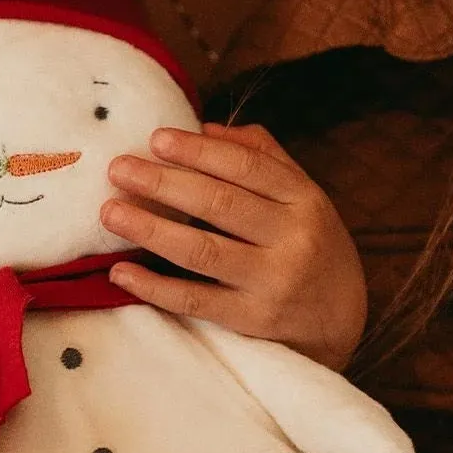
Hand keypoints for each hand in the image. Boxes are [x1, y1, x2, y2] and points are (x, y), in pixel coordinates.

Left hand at [101, 122, 367, 367]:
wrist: (342, 324)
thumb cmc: (311, 248)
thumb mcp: (302, 199)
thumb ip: (262, 159)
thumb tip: (207, 128)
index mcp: (304, 199)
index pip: (246, 167)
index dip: (198, 151)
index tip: (155, 138)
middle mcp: (293, 238)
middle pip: (219, 203)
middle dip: (163, 183)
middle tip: (117, 169)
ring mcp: (272, 282)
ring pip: (202, 251)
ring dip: (150, 229)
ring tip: (110, 213)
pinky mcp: (252, 320)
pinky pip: (194, 300)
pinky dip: (154, 286)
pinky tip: (121, 272)